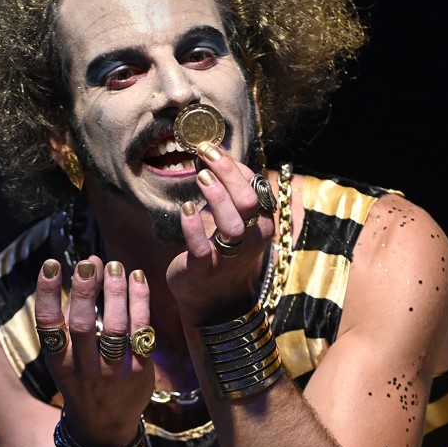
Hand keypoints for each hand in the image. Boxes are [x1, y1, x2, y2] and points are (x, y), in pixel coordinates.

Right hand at [34, 256, 153, 446]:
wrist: (105, 426)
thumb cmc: (82, 380)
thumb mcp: (66, 357)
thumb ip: (72, 315)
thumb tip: (88, 266)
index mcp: (59, 362)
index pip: (49, 324)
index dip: (47, 293)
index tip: (51, 264)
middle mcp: (84, 368)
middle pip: (83, 324)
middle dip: (85, 290)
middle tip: (89, 263)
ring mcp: (113, 371)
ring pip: (116, 326)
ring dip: (116, 292)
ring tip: (115, 265)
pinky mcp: (139, 370)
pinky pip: (141, 330)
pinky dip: (140, 302)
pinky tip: (138, 279)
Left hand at [167, 141, 276, 323]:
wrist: (212, 299)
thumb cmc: (222, 251)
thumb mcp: (233, 220)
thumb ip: (227, 191)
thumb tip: (211, 153)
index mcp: (261, 223)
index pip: (254, 186)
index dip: (233, 164)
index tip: (210, 147)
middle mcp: (252, 239)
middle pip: (248, 200)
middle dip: (227, 173)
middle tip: (205, 154)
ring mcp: (229, 256)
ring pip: (233, 224)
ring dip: (216, 196)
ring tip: (199, 175)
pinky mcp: (205, 269)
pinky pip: (202, 247)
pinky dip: (193, 227)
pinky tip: (186, 208)